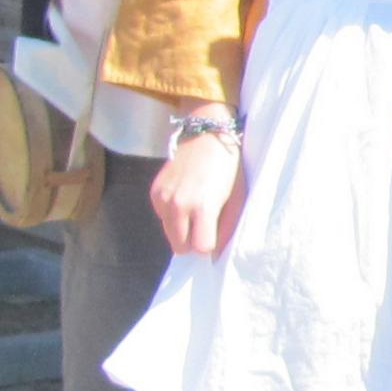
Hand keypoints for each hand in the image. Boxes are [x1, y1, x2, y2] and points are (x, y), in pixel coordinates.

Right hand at [151, 132, 245, 256]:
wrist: (207, 136)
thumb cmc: (229, 167)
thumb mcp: (237, 198)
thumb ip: (227, 227)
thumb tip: (216, 254)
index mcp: (202, 207)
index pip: (200, 247)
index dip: (209, 244)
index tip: (215, 233)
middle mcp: (178, 205)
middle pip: (180, 247)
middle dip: (193, 242)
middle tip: (205, 225)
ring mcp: (162, 199)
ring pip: (169, 235)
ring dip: (182, 230)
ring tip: (196, 211)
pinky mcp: (154, 193)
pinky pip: (162, 218)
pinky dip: (173, 216)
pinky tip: (185, 199)